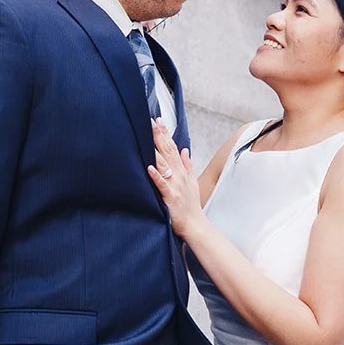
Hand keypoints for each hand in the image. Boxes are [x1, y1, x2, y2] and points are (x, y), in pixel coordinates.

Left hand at [148, 120, 201, 235]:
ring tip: (148, 137)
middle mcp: (178, 175)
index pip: (173, 147)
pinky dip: (156, 176)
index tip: (159, 120)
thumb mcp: (192, 181)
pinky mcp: (170, 197)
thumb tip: (185, 150)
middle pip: (168, 151)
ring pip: (164, 164)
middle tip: (151, 121)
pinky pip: (162, 184)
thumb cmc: (191, 205)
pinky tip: (149, 167)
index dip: (165, 133)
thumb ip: (188, 165)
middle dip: (159, 136)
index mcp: (182, 171)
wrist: (195, 224)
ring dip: (156, 150)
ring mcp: (175, 185)